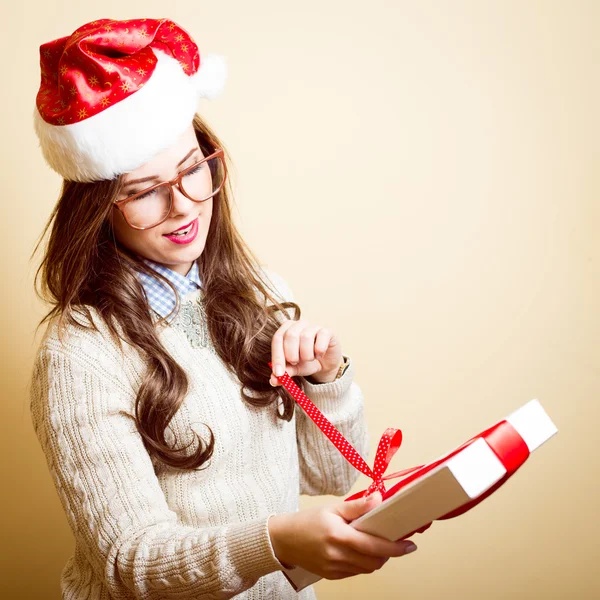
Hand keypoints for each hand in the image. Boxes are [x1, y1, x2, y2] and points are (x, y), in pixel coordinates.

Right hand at [268, 492, 417, 578]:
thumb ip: (357, 506)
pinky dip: (363, 564)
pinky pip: (355, 572)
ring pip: (366, 569)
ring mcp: (334, 568)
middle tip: (394, 542)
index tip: (409, 545)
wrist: (283, 540)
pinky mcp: (331, 576)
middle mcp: (337, 555)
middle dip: (388, 554)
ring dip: (377, 559)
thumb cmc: (307, 521)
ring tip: (377, 545)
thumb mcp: (332, 508)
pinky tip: (361, 552)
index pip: (375, 546)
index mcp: (339, 536)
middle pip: (374, 562)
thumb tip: (378, 499)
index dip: (395, 548)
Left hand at [269, 318, 342, 384]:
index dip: (277, 357)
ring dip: (307, 354)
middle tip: (295, 362)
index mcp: (286, 330)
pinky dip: (319, 350)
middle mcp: (299, 324)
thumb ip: (284, 372)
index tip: (279, 373)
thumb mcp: (294, 368)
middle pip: (290, 335)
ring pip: (306, 336)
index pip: (277, 339)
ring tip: (309, 359)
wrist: (325, 363)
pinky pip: (322, 336)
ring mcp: (314, 326)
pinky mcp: (327, 331)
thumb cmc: (307, 362)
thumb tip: (274, 380)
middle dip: (292, 354)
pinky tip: (319, 355)